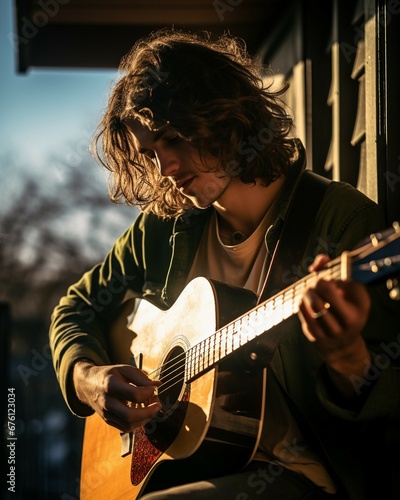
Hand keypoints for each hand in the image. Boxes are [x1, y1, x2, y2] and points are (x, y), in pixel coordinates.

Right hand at [73, 361, 161, 431]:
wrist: (87, 384)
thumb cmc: (109, 375)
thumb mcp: (124, 369)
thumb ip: (141, 377)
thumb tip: (157, 385)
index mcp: (110, 385)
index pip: (134, 394)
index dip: (148, 392)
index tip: (153, 388)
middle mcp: (107, 402)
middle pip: (130, 416)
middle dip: (149, 413)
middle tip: (158, 405)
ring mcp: (106, 414)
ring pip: (129, 425)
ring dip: (145, 419)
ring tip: (152, 408)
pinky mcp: (108, 420)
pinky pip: (125, 428)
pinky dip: (138, 423)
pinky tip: (143, 413)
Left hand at [298, 255, 371, 398]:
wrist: (342, 344)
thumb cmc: (345, 310)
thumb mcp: (351, 292)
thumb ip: (335, 270)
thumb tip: (320, 260)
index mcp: (360, 307)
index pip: (345, 283)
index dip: (332, 276)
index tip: (331, 280)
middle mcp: (349, 320)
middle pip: (326, 290)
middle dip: (318, 282)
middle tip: (317, 283)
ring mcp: (332, 330)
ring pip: (313, 302)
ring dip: (308, 291)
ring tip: (311, 291)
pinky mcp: (316, 336)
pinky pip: (302, 311)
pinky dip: (302, 302)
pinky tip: (306, 302)